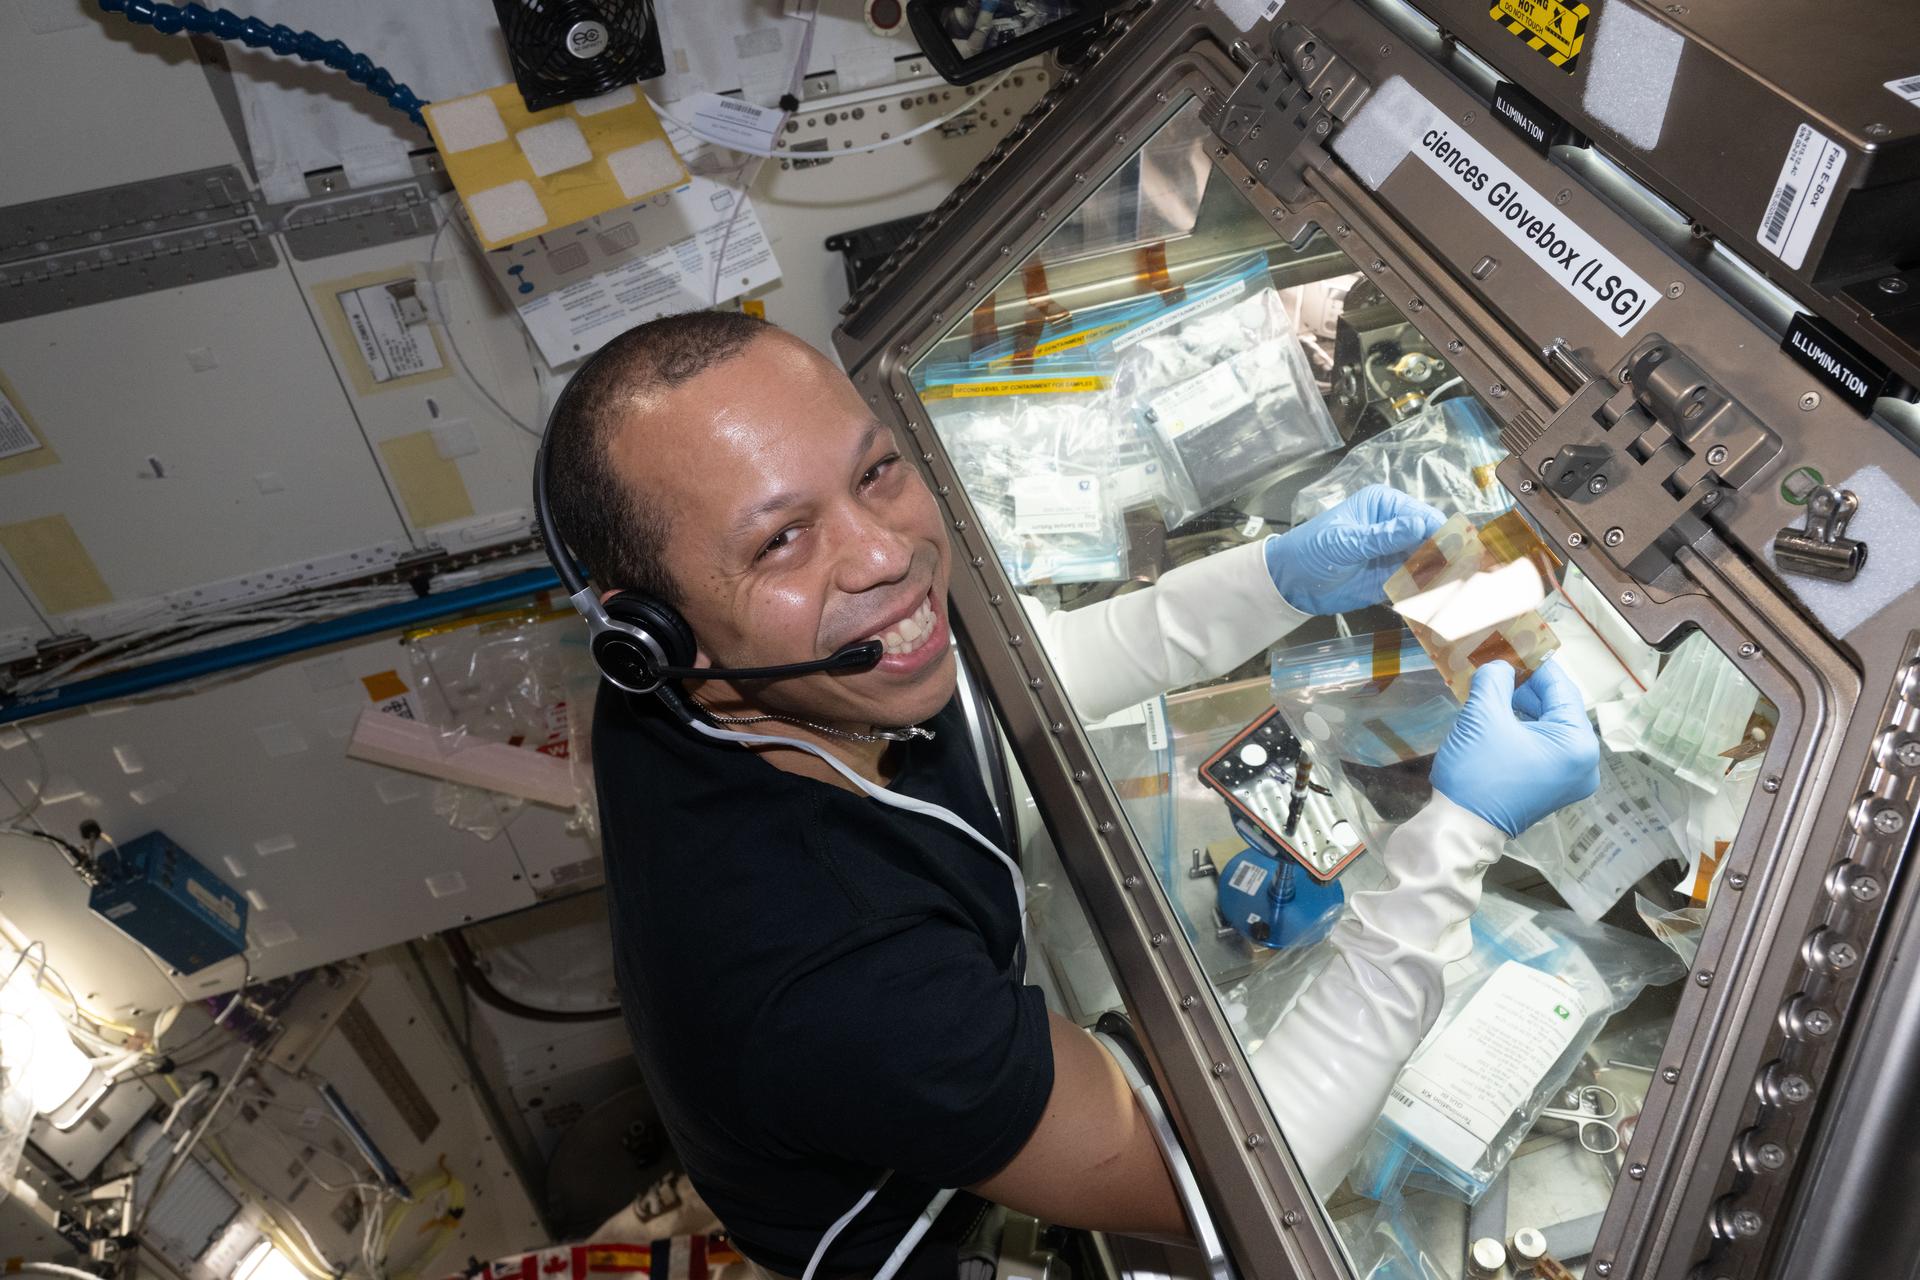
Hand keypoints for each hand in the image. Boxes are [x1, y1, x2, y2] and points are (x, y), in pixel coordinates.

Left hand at [1264, 485, 1445, 614]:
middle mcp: (1396, 525)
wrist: (1291, 582)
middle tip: (1463, 576)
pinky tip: (1438, 601)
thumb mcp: (1347, 542)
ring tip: (1456, 592)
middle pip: (1434, 539)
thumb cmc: (1312, 551)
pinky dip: (1428, 591)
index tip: (1458, 554)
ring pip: (1431, 562)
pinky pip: (1417, 583)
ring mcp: (1396, 552)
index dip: (1443, 534)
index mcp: (1385, 505)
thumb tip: (1421, 525)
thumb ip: (1384, 536)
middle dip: (1448, 557)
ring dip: (1442, 576)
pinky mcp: (1393, 577)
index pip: (1424, 517)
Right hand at [1431, 658, 1598, 836]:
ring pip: (1549, 728)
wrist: (1460, 830)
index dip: (1534, 665)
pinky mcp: (1552, 790)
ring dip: (1522, 709)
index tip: (1512, 647)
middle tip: (1497, 670)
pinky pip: (1544, 748)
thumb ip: (1495, 679)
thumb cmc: (1477, 772)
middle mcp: (1585, 764)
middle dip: (1526, 689)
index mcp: (1578, 744)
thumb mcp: (1483, 715)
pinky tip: (1498, 720)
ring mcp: (1570, 780)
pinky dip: (1524, 731)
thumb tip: (1500, 666)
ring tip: (1492, 694)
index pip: (1561, 689)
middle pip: (1557, 709)